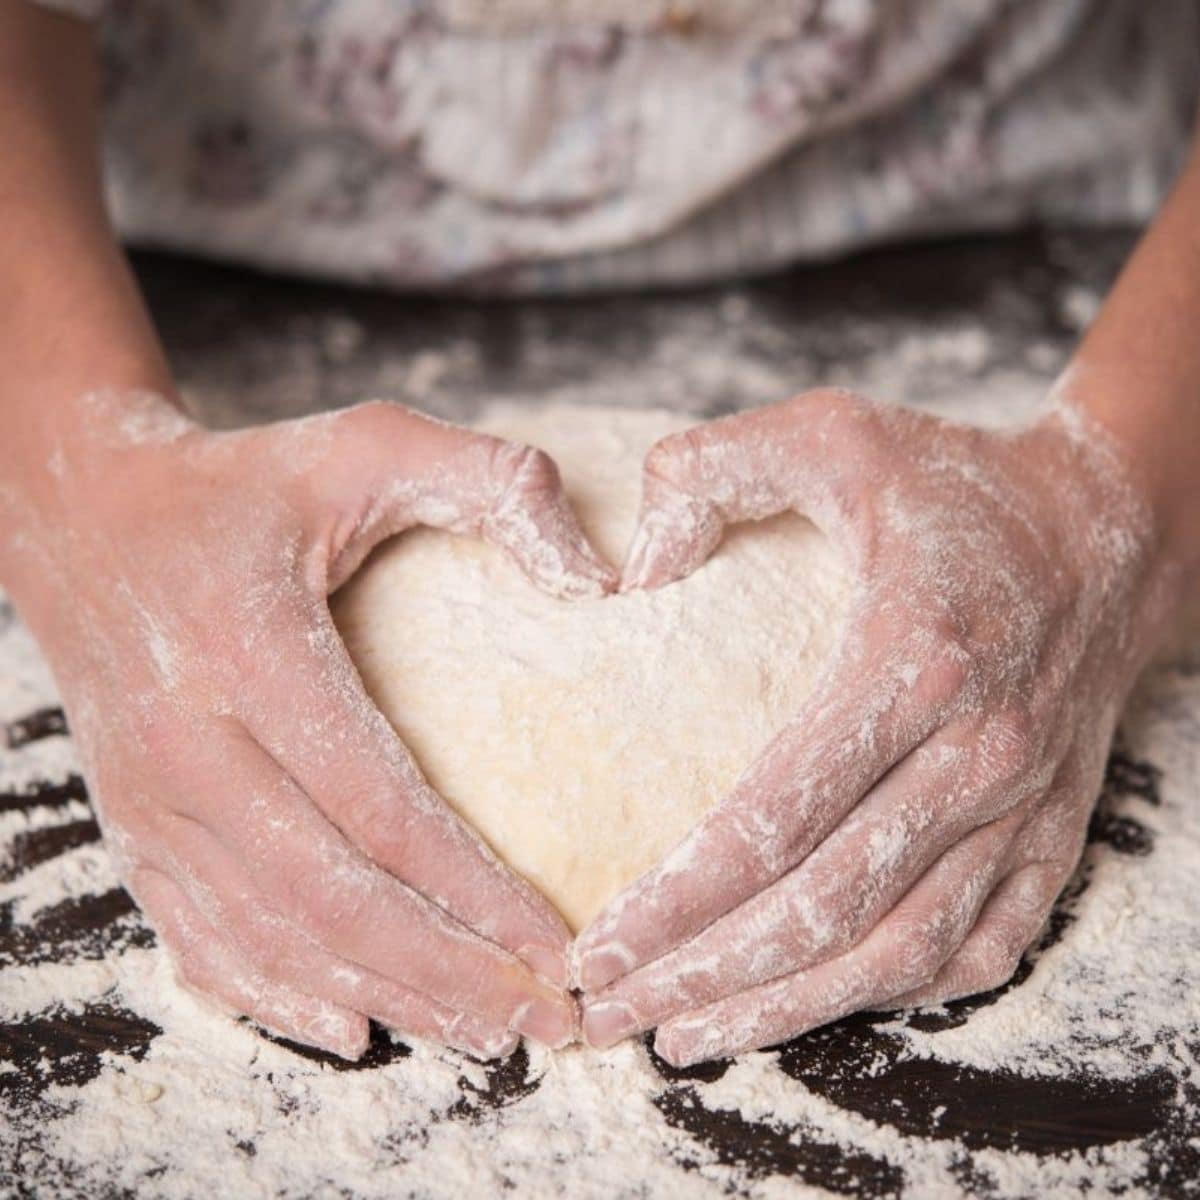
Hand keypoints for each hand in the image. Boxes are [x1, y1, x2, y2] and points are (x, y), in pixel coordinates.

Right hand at [5, 390, 614, 1059]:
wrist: (83, 515)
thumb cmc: (245, 481)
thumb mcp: (367, 442)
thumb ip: (490, 482)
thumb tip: (603, 577)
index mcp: (250, 652)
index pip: (377, 804)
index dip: (474, 890)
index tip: (561, 943)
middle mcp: (187, 743)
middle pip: (328, 897)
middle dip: (446, 973)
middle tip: (549, 1024)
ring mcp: (148, 796)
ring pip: (270, 934)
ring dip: (384, 995)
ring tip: (484, 1034)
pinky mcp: (135, 823)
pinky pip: (200, 935)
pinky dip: (276, 995)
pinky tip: (352, 1024)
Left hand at [576, 388, 1181, 1065]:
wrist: (1110, 527)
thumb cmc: (959, 484)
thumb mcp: (833, 432)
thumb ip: (714, 467)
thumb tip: (630, 564)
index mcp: (911, 661)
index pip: (772, 819)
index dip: (675, 899)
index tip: (598, 943)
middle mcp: (974, 754)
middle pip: (821, 908)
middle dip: (705, 975)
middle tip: (611, 1010)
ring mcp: (1022, 807)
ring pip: (896, 950)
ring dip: (787, 1008)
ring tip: (688, 1035)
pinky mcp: (1052, 833)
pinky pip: (978, 946)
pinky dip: (892, 993)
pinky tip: (816, 1002)